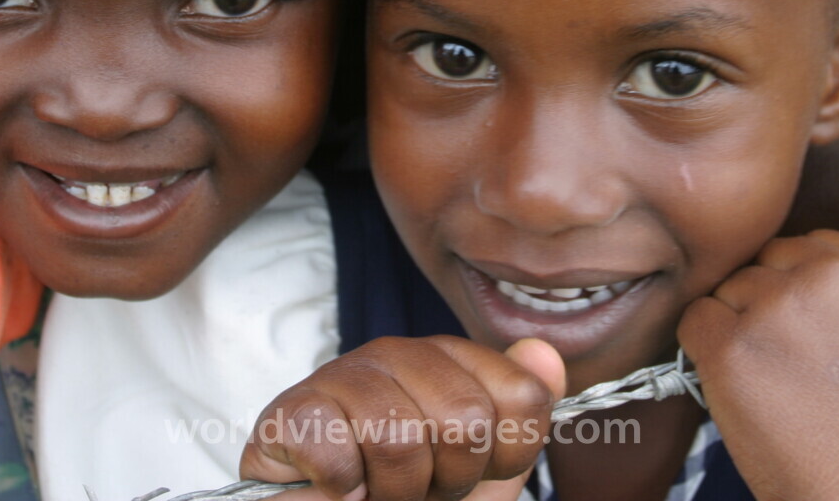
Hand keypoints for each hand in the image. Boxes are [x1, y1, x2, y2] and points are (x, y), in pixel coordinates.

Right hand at [240, 336, 564, 500]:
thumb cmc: (405, 496)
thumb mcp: (483, 468)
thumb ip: (521, 416)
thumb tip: (545, 352)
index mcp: (451, 359)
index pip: (522, 397)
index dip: (503, 457)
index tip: (471, 472)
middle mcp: (397, 353)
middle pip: (466, 421)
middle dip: (448, 480)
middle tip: (418, 488)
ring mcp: (342, 374)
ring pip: (399, 440)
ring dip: (393, 492)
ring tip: (377, 492)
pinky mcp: (292, 409)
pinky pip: (337, 455)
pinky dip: (342, 491)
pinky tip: (339, 489)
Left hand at [678, 232, 838, 500]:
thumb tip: (799, 255)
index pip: (813, 244)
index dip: (801, 286)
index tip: (810, 325)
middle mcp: (828, 277)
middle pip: (767, 262)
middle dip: (768, 304)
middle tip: (795, 364)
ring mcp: (777, 309)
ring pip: (730, 291)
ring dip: (740, 330)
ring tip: (781, 386)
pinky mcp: (732, 346)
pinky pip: (694, 320)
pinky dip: (706, 352)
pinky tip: (745, 389)